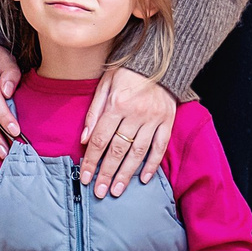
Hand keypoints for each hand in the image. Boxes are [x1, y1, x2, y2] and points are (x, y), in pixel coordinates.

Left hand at [80, 65, 174, 197]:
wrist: (159, 58)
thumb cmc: (127, 71)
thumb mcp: (105, 83)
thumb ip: (94, 111)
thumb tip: (83, 139)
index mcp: (117, 104)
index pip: (100, 138)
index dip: (91, 160)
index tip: (84, 177)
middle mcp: (135, 113)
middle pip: (118, 149)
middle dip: (106, 173)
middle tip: (99, 192)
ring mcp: (153, 118)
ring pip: (138, 152)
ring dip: (126, 173)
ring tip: (117, 189)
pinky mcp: (167, 120)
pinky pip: (160, 146)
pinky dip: (152, 164)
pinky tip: (143, 178)